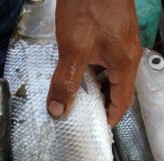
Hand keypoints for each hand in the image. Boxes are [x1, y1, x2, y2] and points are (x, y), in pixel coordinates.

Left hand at [46, 0, 141, 126]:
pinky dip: (89, 69)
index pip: (122, 100)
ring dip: (92, 85)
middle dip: (100, 102)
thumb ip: (65, 81)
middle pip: (116, 88)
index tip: (99, 126)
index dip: (111, 116)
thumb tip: (58, 110)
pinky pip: (101, 59)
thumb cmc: (88, 8)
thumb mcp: (73, 50)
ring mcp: (118, 42)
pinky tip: (74, 69)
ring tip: (74, 95)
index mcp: (124, 63)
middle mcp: (125, 55)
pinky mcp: (107, 33)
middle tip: (82, 113)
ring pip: (107, 73)